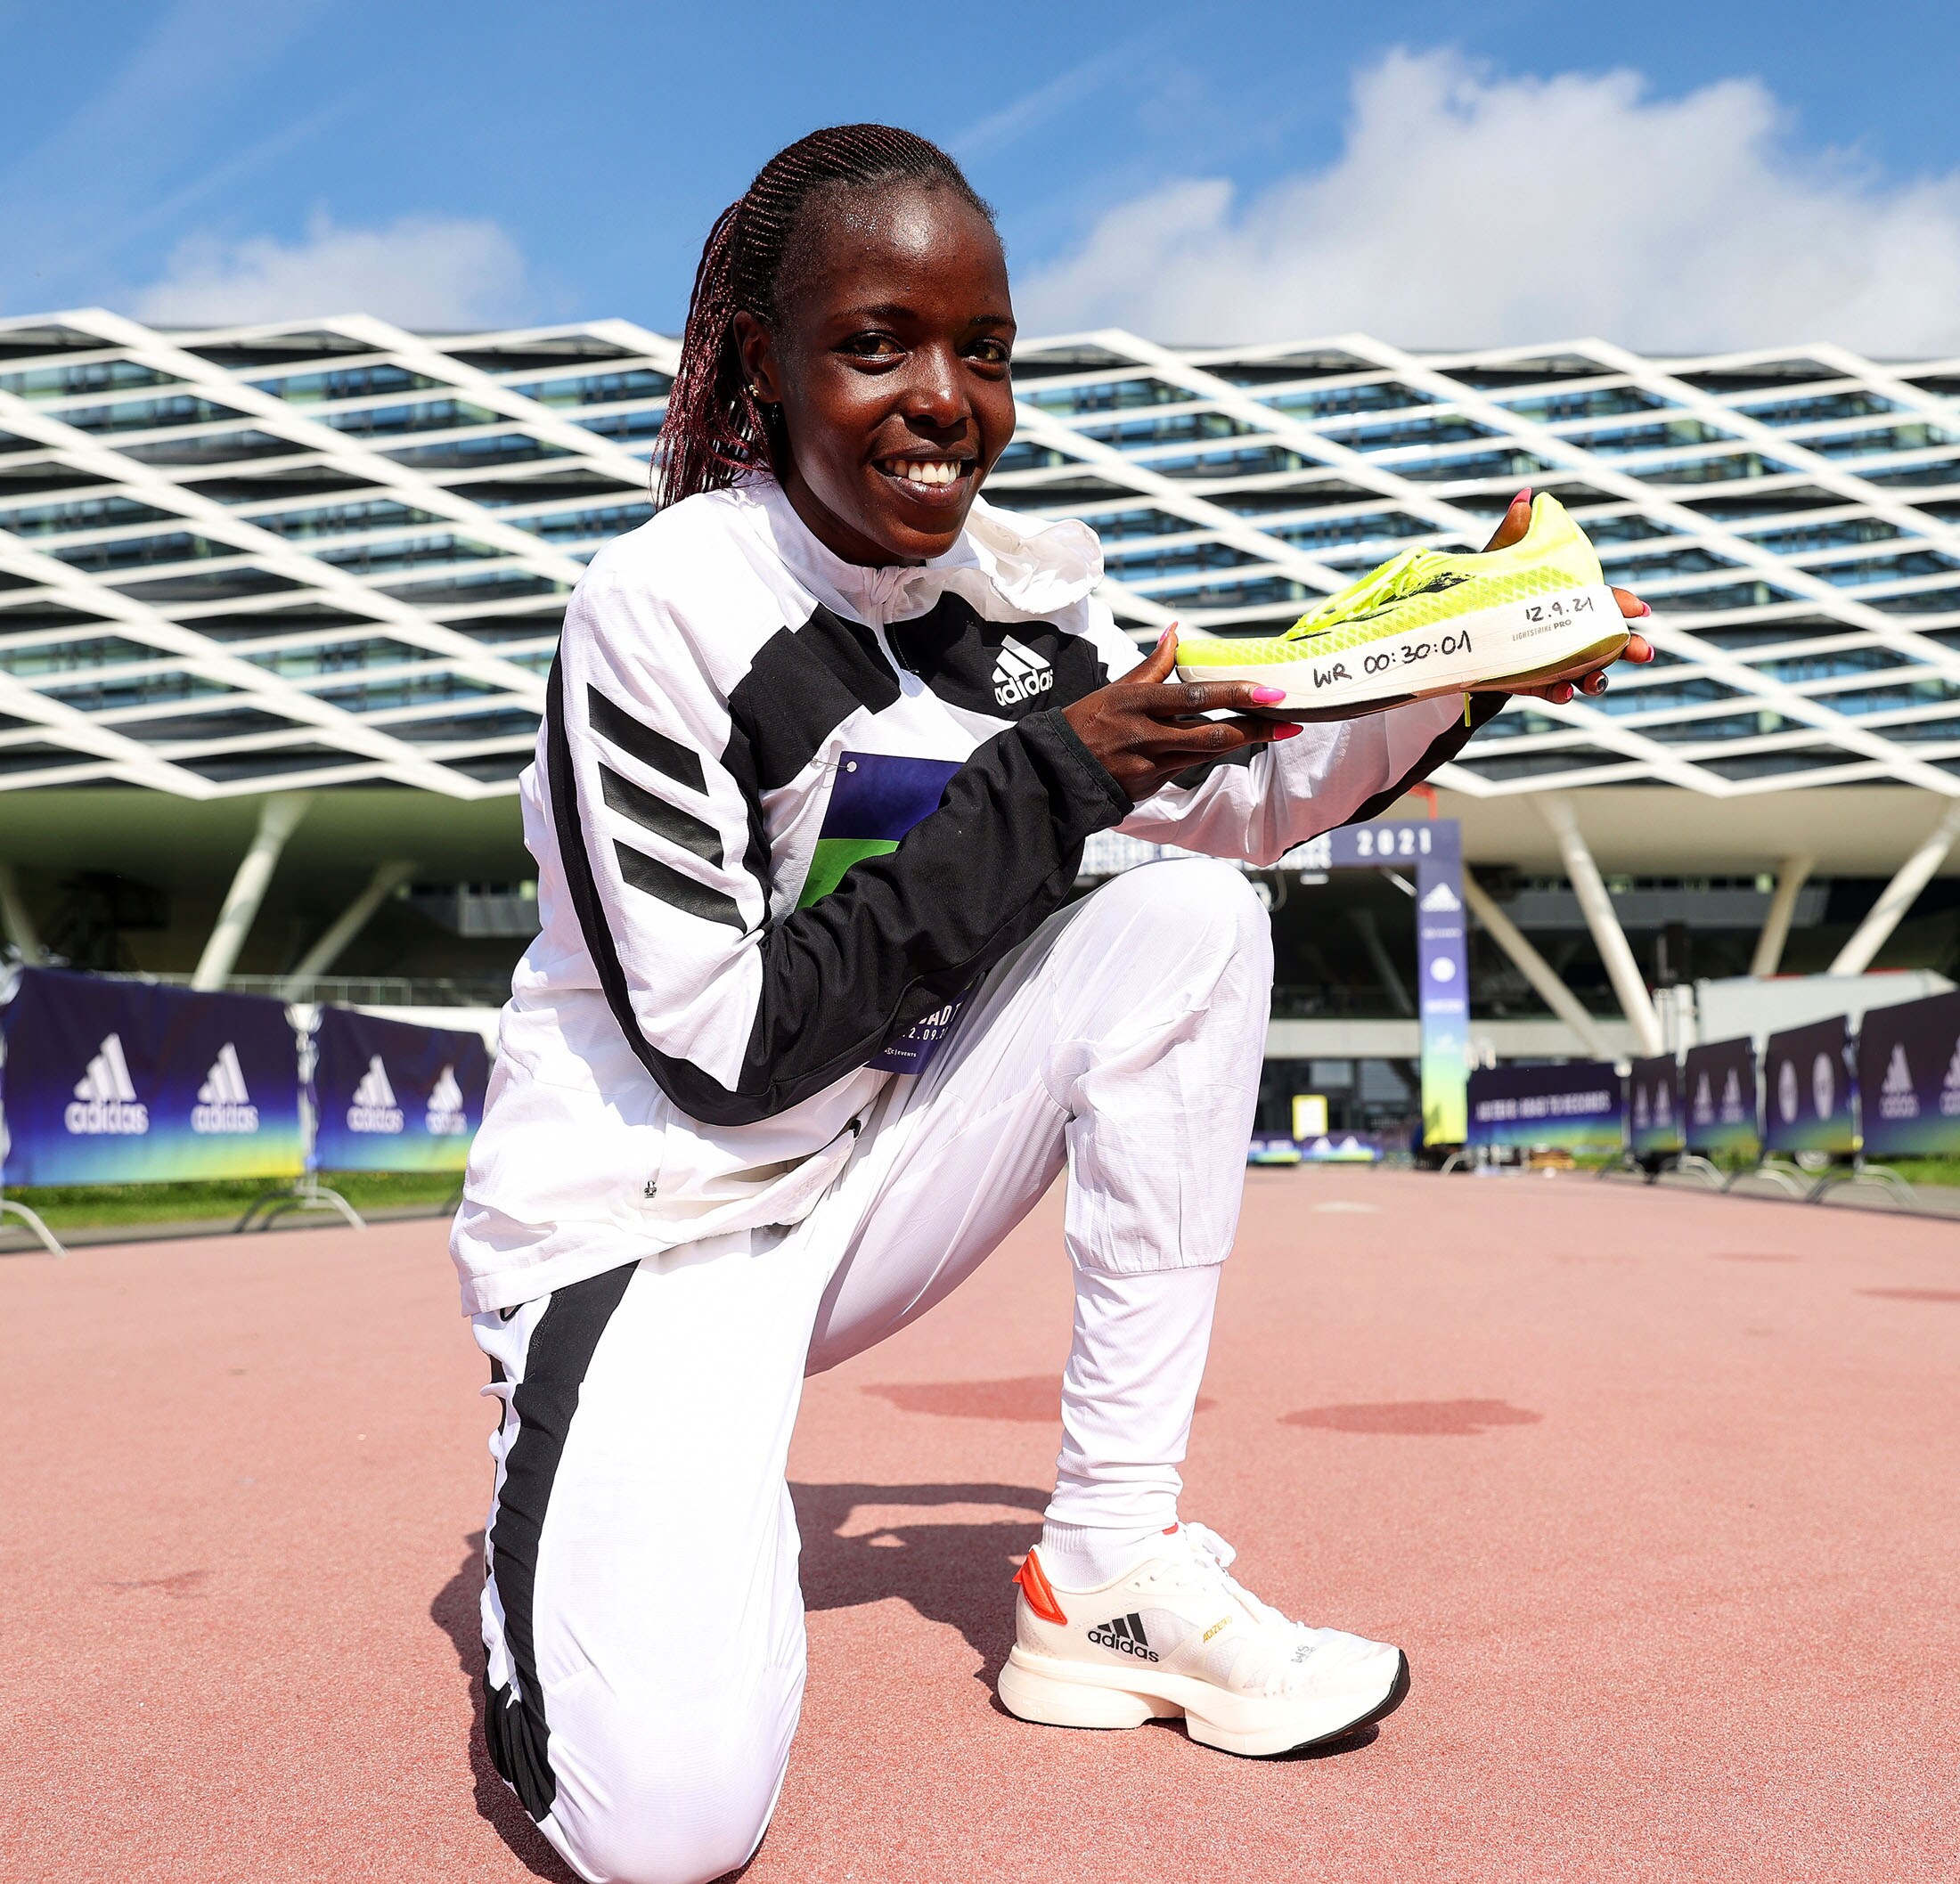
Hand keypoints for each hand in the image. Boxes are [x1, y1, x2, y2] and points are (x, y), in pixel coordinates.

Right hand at [1064, 626, 1300, 802]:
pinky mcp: (1151, 785)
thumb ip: (1154, 664)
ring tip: (1279, 730)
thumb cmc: (1090, 721)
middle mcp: (1145, 735)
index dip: (1235, 695)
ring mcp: (1149, 764)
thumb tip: (1177, 631)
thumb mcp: (1118, 688)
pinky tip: (1235, 742)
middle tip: (1290, 719)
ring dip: (1245, 742)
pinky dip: (1212, 753)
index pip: (1195, 696)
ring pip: (1207, 754)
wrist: (1057, 771)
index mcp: (1137, 702)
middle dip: (1255, 727)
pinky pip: (1189, 766)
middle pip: (1211, 734)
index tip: (1269, 691)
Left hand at [1482, 488, 1654, 702]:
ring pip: (1586, 671)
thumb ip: (1514, 533)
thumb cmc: (1481, 591)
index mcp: (1566, 601)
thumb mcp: (1497, 562)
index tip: (1641, 610)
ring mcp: (1552, 659)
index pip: (1602, 602)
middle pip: (1606, 642)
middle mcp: (1565, 632)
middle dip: (1628, 648)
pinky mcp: (1531, 681)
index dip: (1623, 605)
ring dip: (1598, 678)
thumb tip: (1525, 496)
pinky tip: (1564, 693)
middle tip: (1645, 653)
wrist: (1451, 632)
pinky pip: (1551, 691)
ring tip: (1597, 681)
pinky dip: (1560, 694)